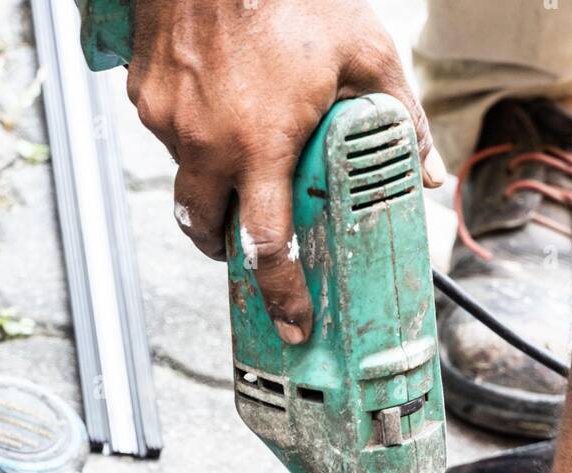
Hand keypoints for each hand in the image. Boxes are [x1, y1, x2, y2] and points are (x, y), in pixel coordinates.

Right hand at [127, 0, 443, 341]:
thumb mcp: (364, 48)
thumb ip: (399, 116)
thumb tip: (427, 171)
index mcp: (260, 145)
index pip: (266, 247)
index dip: (282, 295)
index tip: (293, 325)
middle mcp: (207, 144)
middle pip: (206, 232)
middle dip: (226, 249)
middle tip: (249, 247)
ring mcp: (168, 121)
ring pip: (186, 180)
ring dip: (211, 185)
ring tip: (239, 160)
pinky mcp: (144, 94)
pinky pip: (167, 135)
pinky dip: (191, 134)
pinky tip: (216, 105)